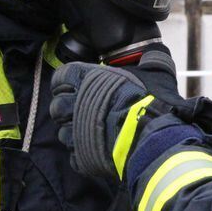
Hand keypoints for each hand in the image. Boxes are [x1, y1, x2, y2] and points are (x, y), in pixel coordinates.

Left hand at [50, 50, 211, 182]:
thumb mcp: (153, 73)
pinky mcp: (81, 157)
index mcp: (87, 80)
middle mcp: (75, 105)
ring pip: (62, 132)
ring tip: (94, 132)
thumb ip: (148, 62)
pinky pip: (74, 155)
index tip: (74, 87)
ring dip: (74, 132)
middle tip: (83, 112)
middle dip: (66, 109)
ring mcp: (75, 132)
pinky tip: (98, 149)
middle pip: (57, 106)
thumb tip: (154, 53)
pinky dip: (83, 152)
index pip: (61, 77)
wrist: (149, 138)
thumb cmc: (148, 102)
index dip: (65, 82)